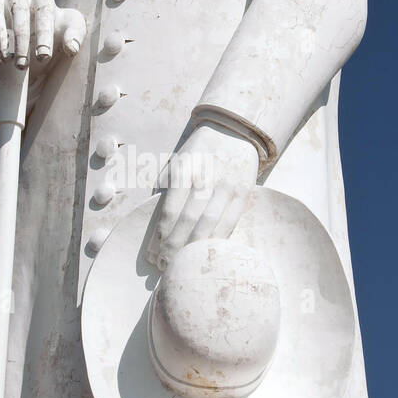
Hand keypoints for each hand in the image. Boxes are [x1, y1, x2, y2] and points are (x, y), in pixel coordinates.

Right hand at [0, 0, 85, 93]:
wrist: (27, 52)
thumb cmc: (52, 40)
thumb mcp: (68, 37)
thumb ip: (75, 38)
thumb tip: (72, 47)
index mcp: (42, 0)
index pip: (44, 10)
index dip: (44, 34)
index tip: (44, 56)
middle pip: (18, 8)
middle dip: (21, 38)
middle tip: (23, 65)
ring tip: (6, 60)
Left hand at [147, 122, 258, 270]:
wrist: (235, 131)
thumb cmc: (199, 151)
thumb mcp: (177, 160)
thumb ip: (167, 186)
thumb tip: (158, 222)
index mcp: (184, 168)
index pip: (170, 209)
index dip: (161, 235)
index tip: (153, 253)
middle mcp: (206, 177)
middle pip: (188, 220)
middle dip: (174, 247)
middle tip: (164, 265)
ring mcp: (227, 185)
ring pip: (209, 224)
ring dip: (193, 248)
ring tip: (181, 264)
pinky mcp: (244, 192)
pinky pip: (230, 222)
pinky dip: (216, 240)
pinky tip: (205, 252)